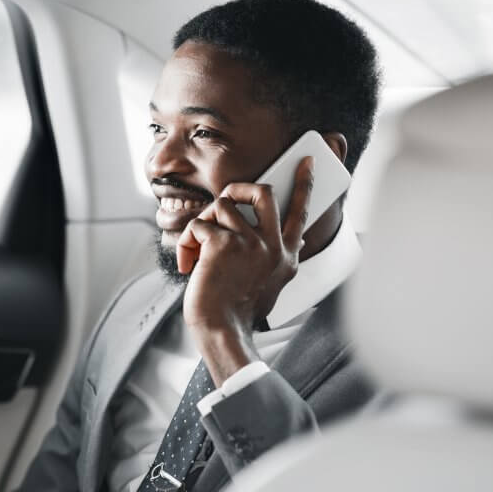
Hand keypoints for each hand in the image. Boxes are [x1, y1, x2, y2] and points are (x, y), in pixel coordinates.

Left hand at [176, 157, 314, 384]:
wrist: (222, 329)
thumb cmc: (240, 309)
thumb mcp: (274, 284)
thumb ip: (282, 259)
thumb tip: (301, 238)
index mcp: (287, 255)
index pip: (300, 211)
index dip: (303, 183)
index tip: (305, 162)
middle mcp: (273, 246)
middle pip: (262, 192)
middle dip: (238, 189)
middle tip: (226, 199)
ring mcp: (249, 244)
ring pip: (222, 206)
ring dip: (203, 224)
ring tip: (197, 249)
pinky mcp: (223, 244)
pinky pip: (199, 223)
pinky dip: (187, 241)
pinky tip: (188, 262)